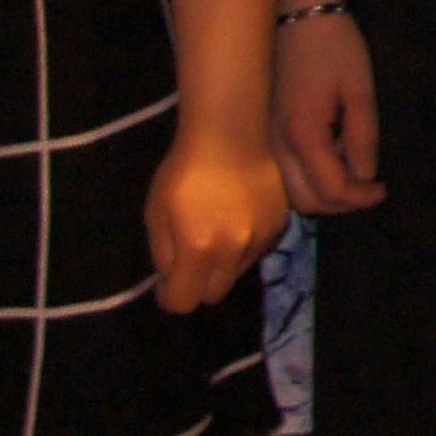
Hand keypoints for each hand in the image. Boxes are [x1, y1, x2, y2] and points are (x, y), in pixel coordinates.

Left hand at [144, 121, 290, 314]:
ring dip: (223, 264)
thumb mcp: (156, 213)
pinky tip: (236, 216)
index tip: (166, 284)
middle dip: (198, 283)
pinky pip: (257, 251)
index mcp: (197, 250)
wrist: (230, 134)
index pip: (183, 302)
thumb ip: (163, 254)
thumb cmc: (183, 170)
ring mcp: (260, 239)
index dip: (170, 297)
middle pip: (213, 294)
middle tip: (189, 257)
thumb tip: (170, 280)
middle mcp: (233, 252)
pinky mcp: (279, 225)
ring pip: (237, 273)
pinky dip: (244, 245)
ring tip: (215, 230)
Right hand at [271, 12, 384, 215]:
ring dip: (322, 190)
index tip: (383, 188)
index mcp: (303, 133)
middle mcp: (276, 143)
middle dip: (341, 202)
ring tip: (350, 161)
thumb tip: (364, 175)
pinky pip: (282, 172)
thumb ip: (362, 136)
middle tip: (369, 183)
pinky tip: (329, 150)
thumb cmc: (333, 44)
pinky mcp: (263, 130)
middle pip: (306, 202)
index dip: (361, 199)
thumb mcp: (360, 89)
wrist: (296, 12)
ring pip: (290, 191)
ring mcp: (265, 138)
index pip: (330, 190)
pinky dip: (307, 175)